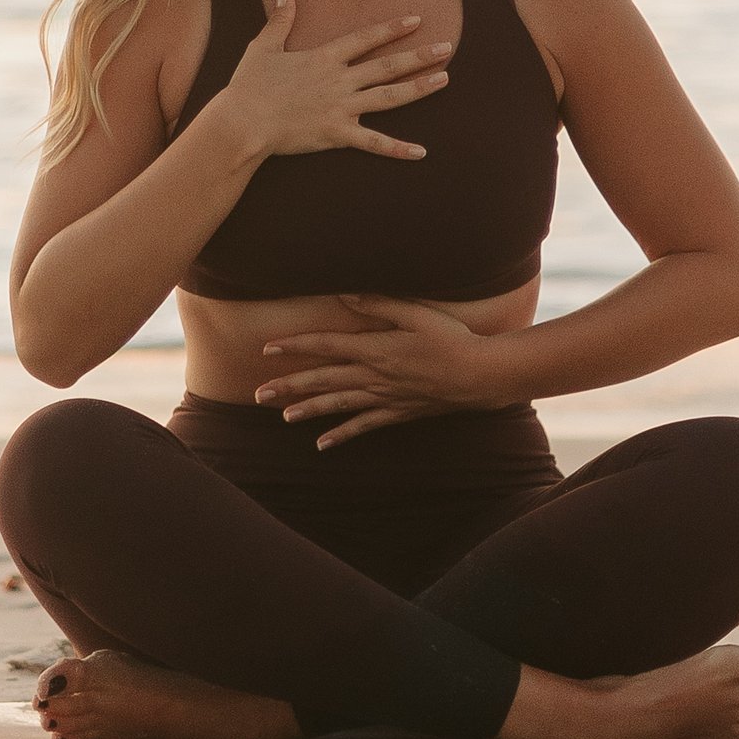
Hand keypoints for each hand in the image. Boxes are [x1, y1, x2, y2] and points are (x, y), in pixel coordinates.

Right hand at [221, 0, 451, 163]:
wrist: (242, 122)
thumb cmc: (250, 85)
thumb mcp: (263, 46)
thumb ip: (280, 19)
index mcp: (324, 58)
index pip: (365, 39)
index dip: (391, 29)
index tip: (416, 20)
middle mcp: (339, 80)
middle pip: (387, 66)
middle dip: (419, 56)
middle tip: (447, 48)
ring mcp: (341, 108)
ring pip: (388, 97)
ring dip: (418, 89)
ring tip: (445, 80)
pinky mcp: (337, 134)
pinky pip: (373, 142)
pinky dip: (398, 148)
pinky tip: (421, 152)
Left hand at [255, 295, 513, 447]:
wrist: (480, 376)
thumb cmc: (451, 339)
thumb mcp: (416, 313)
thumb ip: (379, 303)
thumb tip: (344, 294)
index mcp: (375, 348)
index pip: (325, 345)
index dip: (295, 346)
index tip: (266, 349)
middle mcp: (374, 376)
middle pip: (322, 380)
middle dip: (288, 385)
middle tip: (258, 393)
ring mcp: (384, 398)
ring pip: (337, 405)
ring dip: (307, 410)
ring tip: (282, 415)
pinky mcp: (398, 413)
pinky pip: (363, 426)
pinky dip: (341, 435)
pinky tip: (322, 445)